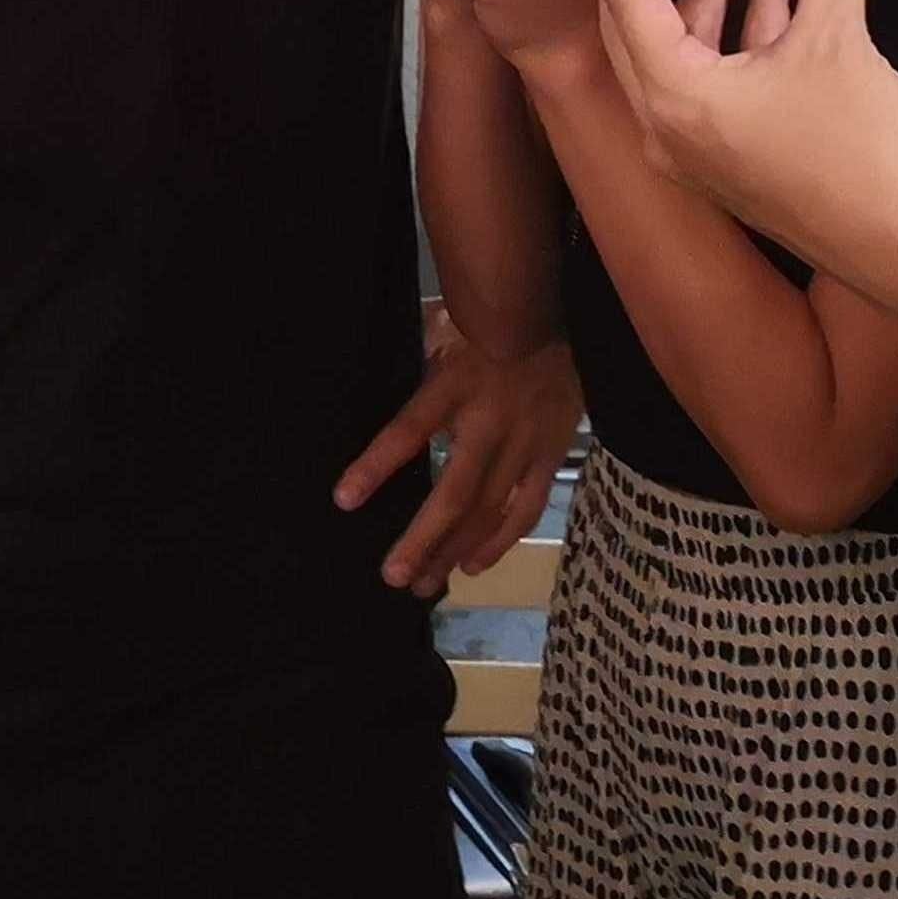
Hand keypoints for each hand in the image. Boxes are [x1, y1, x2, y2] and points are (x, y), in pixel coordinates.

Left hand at [338, 315, 580, 589]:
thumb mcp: (441, 337)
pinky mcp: (551, 454)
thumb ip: (414, 371)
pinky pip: (525, 507)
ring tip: (424, 583)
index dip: (376, 467)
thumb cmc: (486, 325)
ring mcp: (524, 443)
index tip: (344, 499)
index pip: (408, 432)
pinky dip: (500, 540)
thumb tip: (373, 380)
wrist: (553, 316)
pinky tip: (472, 565)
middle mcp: (489, 423)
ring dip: (455, 550)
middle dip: (423, 539)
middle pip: (454, 493)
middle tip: (394, 577)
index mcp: (453, 388)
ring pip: (489, 511)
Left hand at [584, 0, 897, 286]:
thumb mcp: (841, 36)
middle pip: (635, 27)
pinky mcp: (729, 165)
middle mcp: (666, 130)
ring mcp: (696, 154)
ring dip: (706, 1)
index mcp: (674, 97)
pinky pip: (711, 84)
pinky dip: (735, 38)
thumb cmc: (865, 148)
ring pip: (680, 56)